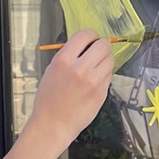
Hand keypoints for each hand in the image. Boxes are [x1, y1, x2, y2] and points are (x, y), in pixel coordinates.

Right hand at [27, 30, 112, 144]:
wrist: (53, 124)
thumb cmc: (49, 99)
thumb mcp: (52, 70)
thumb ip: (68, 56)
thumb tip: (84, 46)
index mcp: (64, 60)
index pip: (85, 35)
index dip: (90, 35)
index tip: (90, 40)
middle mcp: (80, 68)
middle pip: (103, 45)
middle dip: (100, 46)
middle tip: (95, 52)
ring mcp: (93, 81)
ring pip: (110, 59)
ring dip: (104, 60)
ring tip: (95, 67)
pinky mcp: (102, 92)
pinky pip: (109, 75)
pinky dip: (104, 74)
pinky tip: (94, 81)